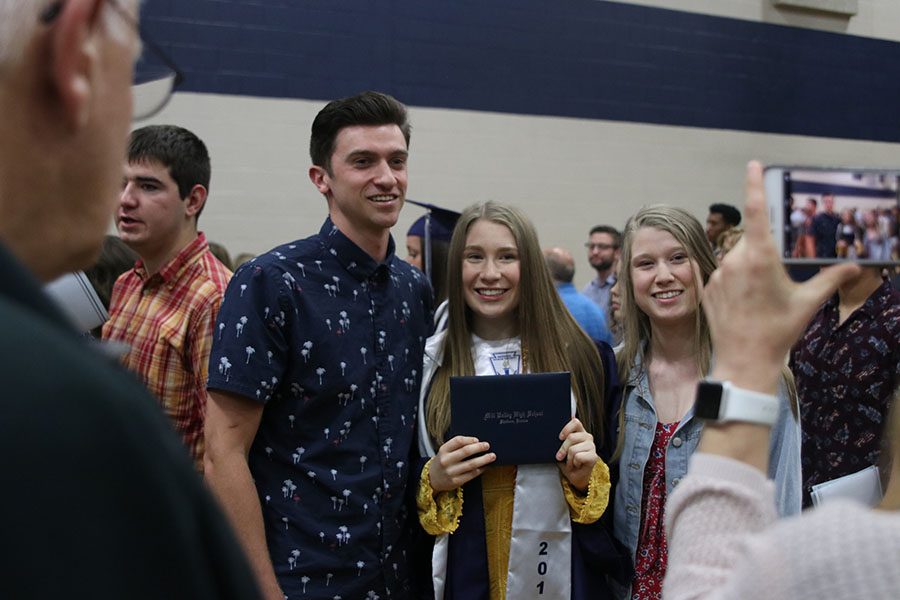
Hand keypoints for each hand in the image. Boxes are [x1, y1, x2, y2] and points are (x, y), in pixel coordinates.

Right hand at [428, 435, 495, 491]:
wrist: (432, 478)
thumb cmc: (443, 461)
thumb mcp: (445, 451)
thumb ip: (457, 446)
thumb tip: (476, 442)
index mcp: (443, 450)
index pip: (457, 441)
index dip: (469, 439)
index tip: (477, 440)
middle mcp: (446, 460)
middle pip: (465, 451)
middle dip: (479, 448)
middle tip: (487, 445)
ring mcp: (451, 472)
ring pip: (471, 464)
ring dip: (483, 459)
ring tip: (492, 456)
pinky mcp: (456, 481)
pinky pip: (471, 474)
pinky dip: (480, 470)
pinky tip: (485, 467)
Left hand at [556, 418, 597, 491]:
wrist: (575, 476)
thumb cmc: (567, 461)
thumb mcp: (561, 449)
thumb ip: (561, 440)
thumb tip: (556, 436)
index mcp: (580, 432)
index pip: (575, 422)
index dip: (566, 428)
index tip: (560, 438)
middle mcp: (587, 437)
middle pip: (571, 437)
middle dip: (563, 449)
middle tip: (560, 456)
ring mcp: (592, 446)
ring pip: (573, 449)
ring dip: (569, 459)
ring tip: (571, 462)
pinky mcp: (594, 456)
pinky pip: (579, 457)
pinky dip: (574, 463)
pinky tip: (577, 465)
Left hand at [702, 161, 860, 393]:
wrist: (744, 361)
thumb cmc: (777, 331)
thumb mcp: (807, 303)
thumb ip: (830, 279)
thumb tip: (855, 266)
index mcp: (760, 258)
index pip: (756, 212)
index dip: (754, 185)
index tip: (754, 165)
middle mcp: (734, 261)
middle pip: (751, 242)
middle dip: (764, 255)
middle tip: (774, 284)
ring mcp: (716, 274)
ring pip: (736, 259)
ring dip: (748, 270)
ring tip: (759, 301)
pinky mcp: (705, 287)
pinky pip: (722, 275)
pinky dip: (734, 283)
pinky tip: (744, 305)